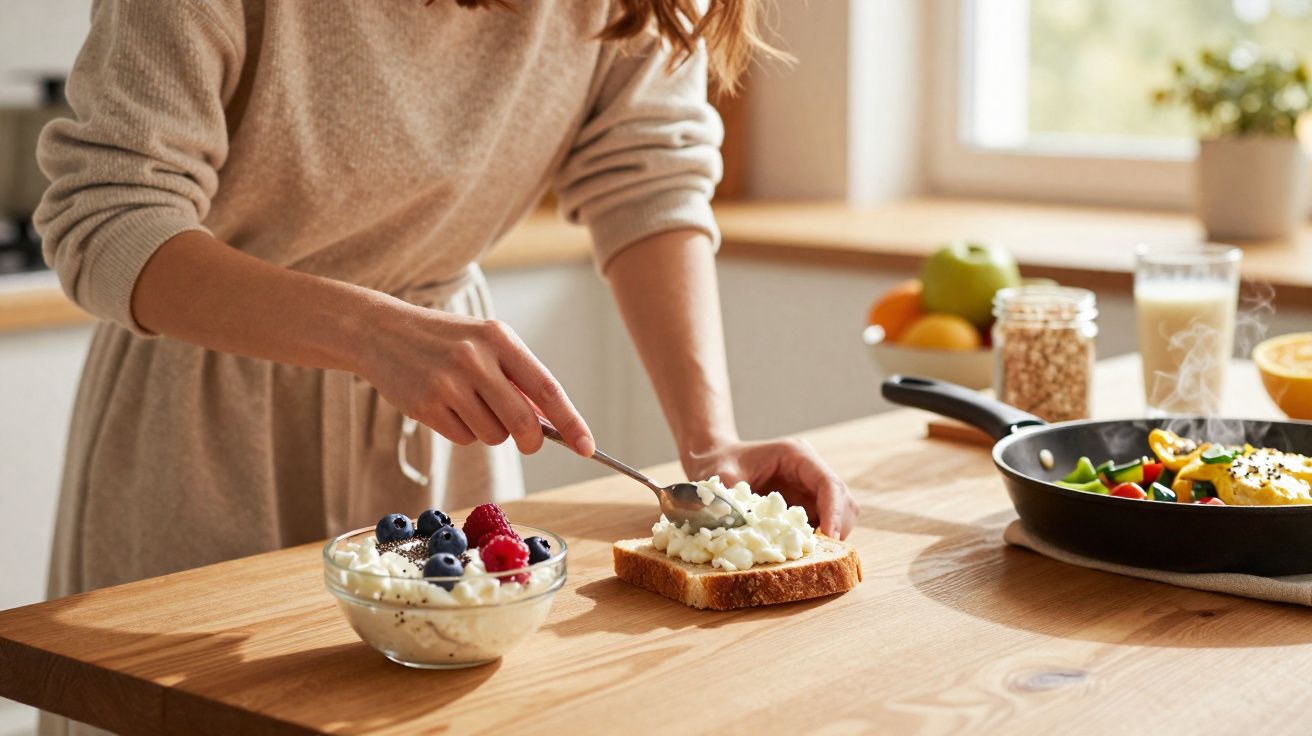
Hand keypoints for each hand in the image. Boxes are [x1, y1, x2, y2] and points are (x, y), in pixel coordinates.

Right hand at [359, 303, 593, 456]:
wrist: (381, 331)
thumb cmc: (445, 341)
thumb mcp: (485, 343)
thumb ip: (518, 378)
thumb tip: (552, 423)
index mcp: (499, 338)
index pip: (547, 388)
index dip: (571, 422)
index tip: (588, 447)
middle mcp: (475, 358)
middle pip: (522, 422)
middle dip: (532, 440)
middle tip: (530, 442)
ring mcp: (448, 383)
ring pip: (493, 435)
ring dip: (490, 431)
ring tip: (470, 404)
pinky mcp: (425, 405)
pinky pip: (464, 439)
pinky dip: (463, 432)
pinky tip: (446, 407)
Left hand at [682, 439, 858, 538]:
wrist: (714, 459)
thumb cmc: (719, 462)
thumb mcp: (720, 475)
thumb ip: (730, 497)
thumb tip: (738, 526)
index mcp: (797, 455)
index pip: (828, 483)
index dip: (833, 511)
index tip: (829, 537)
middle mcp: (809, 471)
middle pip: (842, 500)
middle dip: (837, 527)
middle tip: (820, 552)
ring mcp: (809, 489)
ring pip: (838, 514)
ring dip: (829, 535)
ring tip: (807, 553)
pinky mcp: (805, 506)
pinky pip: (822, 524)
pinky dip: (816, 540)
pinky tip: (798, 552)